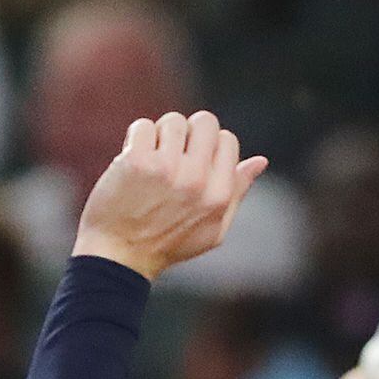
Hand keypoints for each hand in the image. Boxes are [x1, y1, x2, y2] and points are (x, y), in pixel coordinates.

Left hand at [74, 110, 268, 282]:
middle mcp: (196, 180)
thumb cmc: (167, 244)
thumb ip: (237, 193)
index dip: (209, 145)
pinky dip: (135, 139)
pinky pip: (143, 126)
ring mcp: (166, 169)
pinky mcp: (136, 162)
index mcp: (218, 195)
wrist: (118, 257)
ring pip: (173, 121)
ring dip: (161, 136)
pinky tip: (132, 161)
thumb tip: (260, 161)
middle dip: (189, 132)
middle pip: (204, 121)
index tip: (192, 161)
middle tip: (172, 153)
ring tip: (152, 159)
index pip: (227, 140)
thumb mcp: (213, 229)